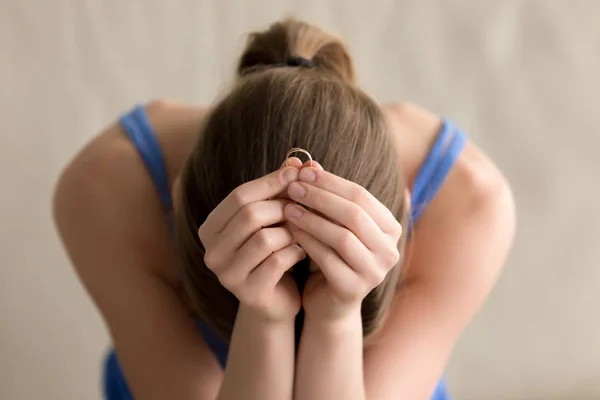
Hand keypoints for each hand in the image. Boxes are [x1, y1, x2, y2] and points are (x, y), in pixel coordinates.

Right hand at [198, 158, 306, 322]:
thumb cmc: (274, 252)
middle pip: (250, 215)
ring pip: (264, 238)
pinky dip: (296, 251)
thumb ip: (280, 190)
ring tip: (304, 231)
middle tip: (306, 205)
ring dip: (291, 231)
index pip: (239, 196)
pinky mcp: (249, 293)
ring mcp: (227, 275)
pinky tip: (304, 252)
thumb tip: (296, 160)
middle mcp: (211, 252)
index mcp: (211, 229)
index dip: (271, 182)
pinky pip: (277, 261)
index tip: (298, 173)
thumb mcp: (274, 218)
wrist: (277, 300)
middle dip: (283, 206)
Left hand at [284, 165, 402, 321]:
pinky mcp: (354, 289)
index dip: (331, 182)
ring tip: (287, 208)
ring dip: (312, 219)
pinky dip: (307, 241)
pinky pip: (328, 259)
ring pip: (342, 237)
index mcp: (390, 228)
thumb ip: (324, 194)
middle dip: (320, 198)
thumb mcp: (330, 222)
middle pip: (354, 214)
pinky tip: (290, 230)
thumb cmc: (331, 253)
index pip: (361, 196)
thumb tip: (305, 163)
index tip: (303, 173)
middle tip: (293, 188)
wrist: (328, 301)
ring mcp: (375, 272)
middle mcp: (389, 250)